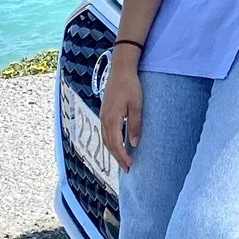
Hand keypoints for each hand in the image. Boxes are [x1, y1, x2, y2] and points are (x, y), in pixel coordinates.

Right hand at [99, 49, 142, 169]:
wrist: (120, 70)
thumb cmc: (130, 86)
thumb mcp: (136, 106)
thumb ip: (134, 125)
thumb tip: (134, 144)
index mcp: (112, 119)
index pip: (116, 144)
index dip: (122, 157)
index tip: (130, 166)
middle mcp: (104, 119)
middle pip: (109, 144)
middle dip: (117, 158)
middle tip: (127, 169)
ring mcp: (102, 116)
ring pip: (106, 139)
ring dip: (113, 151)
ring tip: (123, 160)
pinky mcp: (104, 112)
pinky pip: (106, 132)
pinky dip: (111, 142)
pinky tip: (118, 144)